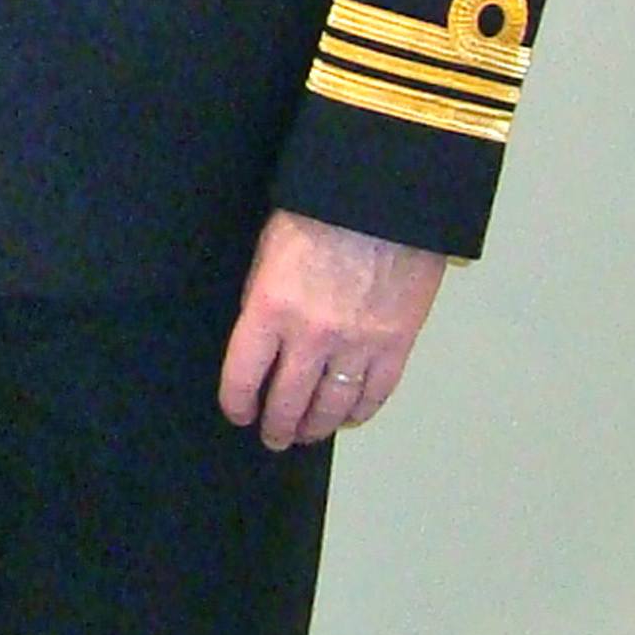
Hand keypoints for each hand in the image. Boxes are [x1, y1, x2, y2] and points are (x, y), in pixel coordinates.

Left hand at [216, 207, 441, 449]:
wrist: (386, 197)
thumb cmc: (320, 211)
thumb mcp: (269, 252)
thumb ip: (263, 301)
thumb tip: (264, 341)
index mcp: (270, 308)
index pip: (243, 375)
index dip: (237, 403)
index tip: (238, 414)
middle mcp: (311, 336)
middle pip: (288, 400)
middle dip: (276, 426)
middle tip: (273, 437)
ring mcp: (357, 344)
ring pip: (332, 406)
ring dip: (316, 428)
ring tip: (306, 436)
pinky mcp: (397, 344)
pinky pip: (375, 393)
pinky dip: (359, 412)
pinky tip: (347, 418)